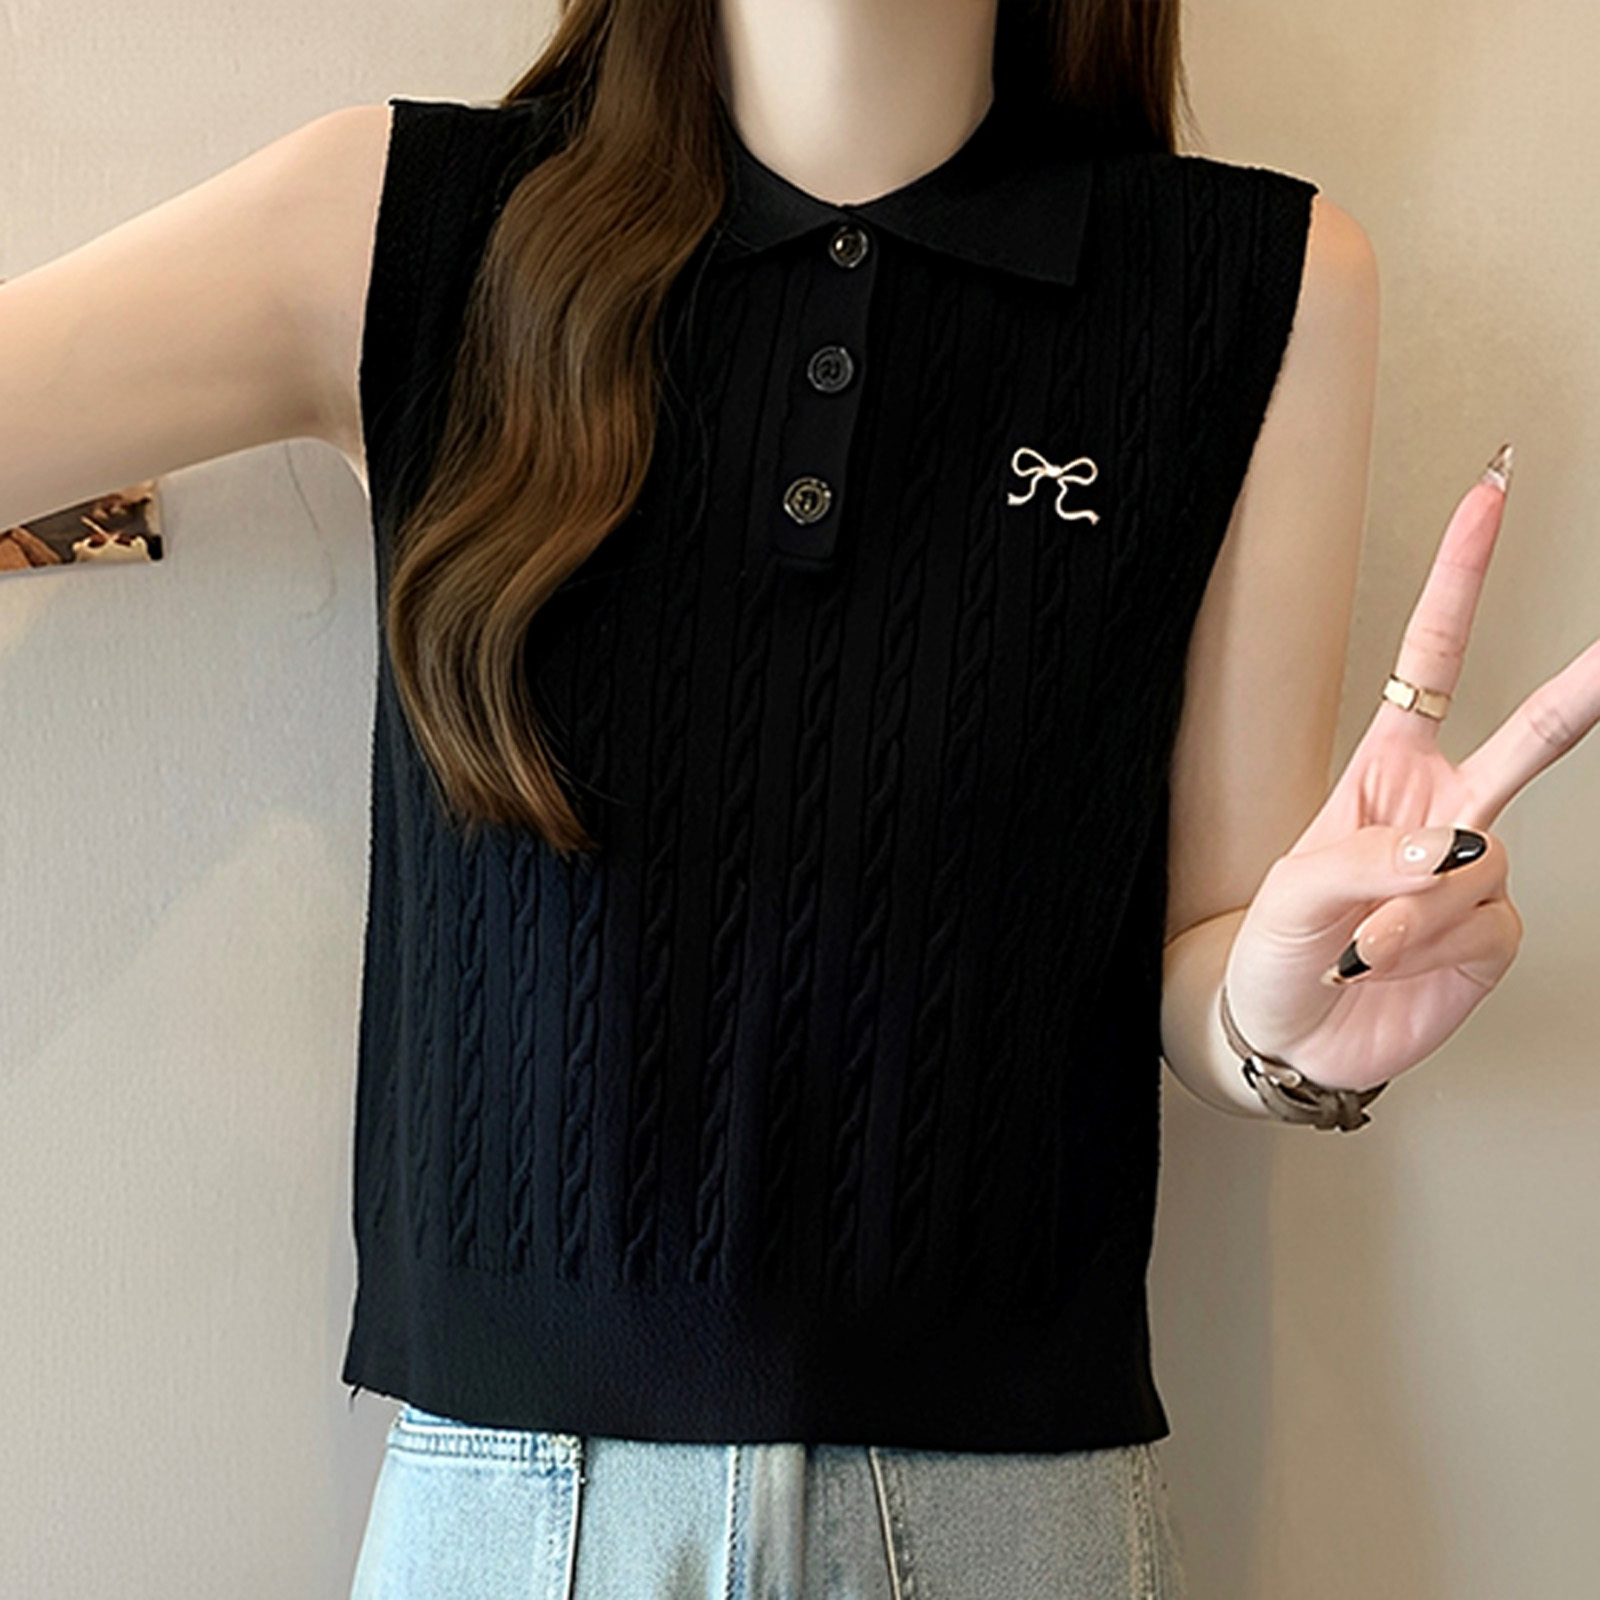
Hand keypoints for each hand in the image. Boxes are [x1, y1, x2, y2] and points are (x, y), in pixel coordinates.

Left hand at [1224, 446, 1599, 1093]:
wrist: (1288, 1034)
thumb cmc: (1272, 947)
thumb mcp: (1292, 890)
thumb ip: (1369, 859)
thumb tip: (1459, 847)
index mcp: (1388, 768)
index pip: (1433, 660)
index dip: (1460, 581)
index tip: (1489, 498)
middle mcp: (1444, 807)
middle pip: (1528, 736)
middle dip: (1582, 691)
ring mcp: (1475, 870)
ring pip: (1479, 864)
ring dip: (1409, 913)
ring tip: (1358, 945)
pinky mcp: (1495, 932)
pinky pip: (1480, 924)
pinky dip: (1426, 948)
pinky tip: (1390, 966)